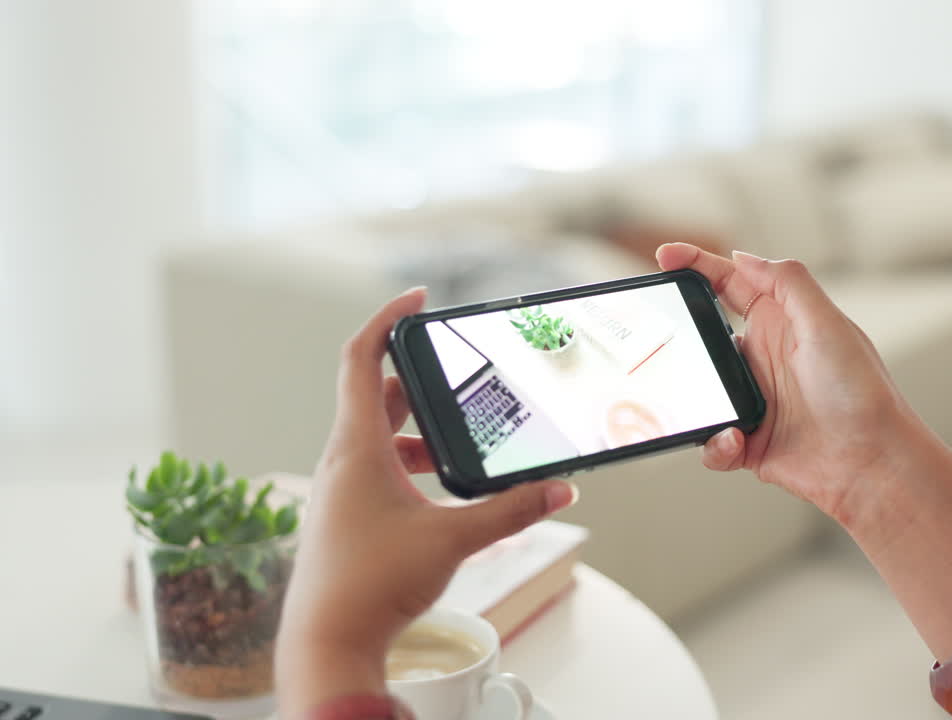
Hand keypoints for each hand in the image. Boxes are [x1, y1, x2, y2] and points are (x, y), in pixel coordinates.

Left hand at [276, 288, 577, 713]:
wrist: (327, 643)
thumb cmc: (369, 585)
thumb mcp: (454, 540)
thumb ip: (511, 511)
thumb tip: (558, 490)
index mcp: (356, 447)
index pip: (361, 358)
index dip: (387, 320)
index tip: (416, 299)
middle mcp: (341, 460)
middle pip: (374, 395)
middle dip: (418, 382)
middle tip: (457, 378)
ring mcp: (339, 490)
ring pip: (375, 436)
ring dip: (415, 430)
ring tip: (456, 442)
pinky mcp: (345, 516)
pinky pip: (375, 469)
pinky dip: (407, 464)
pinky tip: (439, 490)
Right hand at [656, 244, 932, 523]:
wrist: (872, 462)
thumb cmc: (861, 393)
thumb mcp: (828, 323)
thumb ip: (788, 282)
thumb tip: (743, 256)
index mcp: (781, 322)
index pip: (730, 283)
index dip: (697, 264)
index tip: (666, 256)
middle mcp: (763, 357)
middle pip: (704, 335)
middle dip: (681, 337)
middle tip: (663, 340)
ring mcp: (753, 399)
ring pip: (699, 390)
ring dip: (695, 397)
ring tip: (711, 405)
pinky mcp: (748, 441)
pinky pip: (710, 440)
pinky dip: (714, 443)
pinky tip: (734, 441)